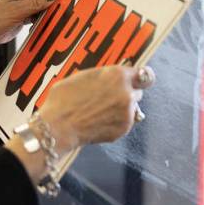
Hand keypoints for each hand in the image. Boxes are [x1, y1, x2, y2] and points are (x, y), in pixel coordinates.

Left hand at [0, 0, 57, 47]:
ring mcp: (25, 5)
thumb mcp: (18, 10)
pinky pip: (39, 15)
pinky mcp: (25, 15)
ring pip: (44, 6)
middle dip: (52, 4)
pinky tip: (41, 25)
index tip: (63, 1)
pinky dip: (42, 20)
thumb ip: (37, 3)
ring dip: (47, 14)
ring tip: (48, 21)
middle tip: (57, 14)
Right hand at [37, 65, 156, 151]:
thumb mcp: (83, 76)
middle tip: (109, 97)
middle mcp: (127, 93)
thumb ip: (104, 76)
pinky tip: (97, 121)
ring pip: (131, 108)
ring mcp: (127, 113)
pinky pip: (123, 122)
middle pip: (138, 92)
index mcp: (118, 75)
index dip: (140, 78)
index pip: (145, 75)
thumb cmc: (64, 99)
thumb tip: (112, 76)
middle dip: (127, 93)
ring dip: (121, 108)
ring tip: (99, 111)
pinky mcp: (123, 129)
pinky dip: (114, 122)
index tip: (139, 80)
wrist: (58, 126)